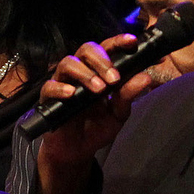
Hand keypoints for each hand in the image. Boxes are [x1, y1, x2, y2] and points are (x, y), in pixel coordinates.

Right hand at [37, 33, 152, 168]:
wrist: (77, 151)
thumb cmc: (97, 127)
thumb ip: (128, 96)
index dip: (118, 42)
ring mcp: (63, 83)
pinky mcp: (48, 98)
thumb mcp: (118, 113)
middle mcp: (80, 72)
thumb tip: (145, 77)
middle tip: (114, 78)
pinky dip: (61, 88)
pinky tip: (71, 94)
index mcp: (99, 71)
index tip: (132, 42)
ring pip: (68, 63)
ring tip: (99, 89)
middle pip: (86, 49)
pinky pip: (50, 87)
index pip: (107, 48)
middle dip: (102, 60)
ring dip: (85, 73)